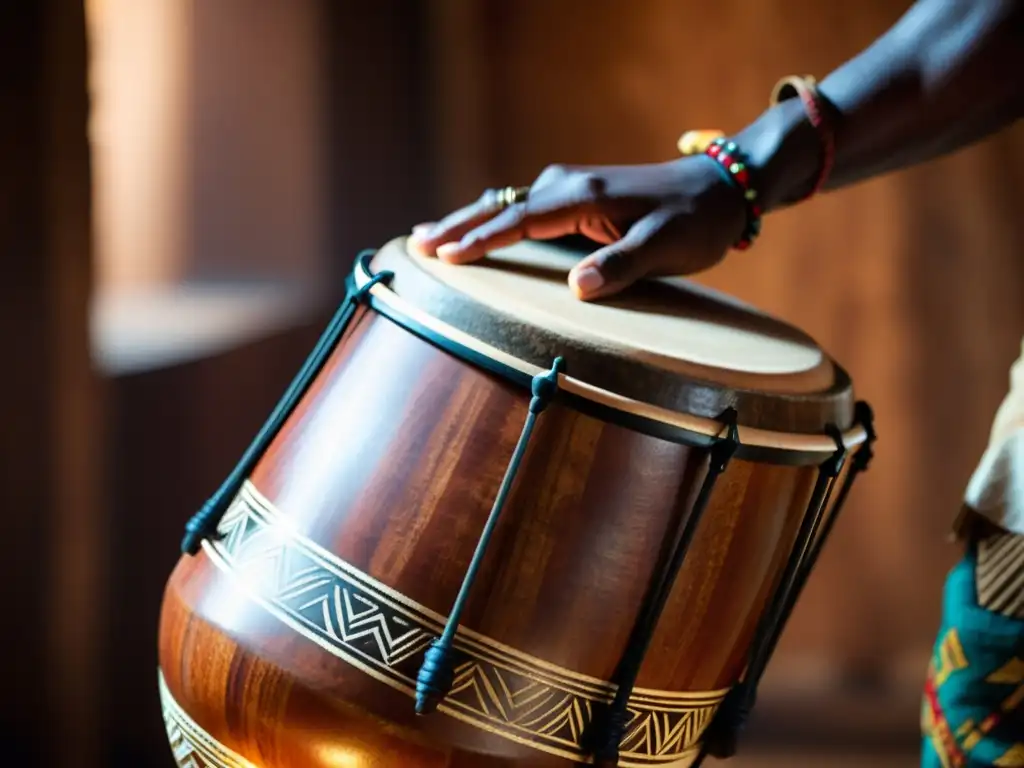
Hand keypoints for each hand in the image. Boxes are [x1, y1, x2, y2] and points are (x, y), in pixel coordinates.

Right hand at [409, 156, 746, 300]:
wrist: (721, 187)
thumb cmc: (695, 221)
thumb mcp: (667, 246)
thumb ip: (622, 264)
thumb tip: (578, 287)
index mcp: (585, 196)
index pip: (521, 220)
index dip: (484, 240)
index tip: (448, 256)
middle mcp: (569, 185)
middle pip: (501, 205)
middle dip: (459, 225)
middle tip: (418, 243)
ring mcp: (571, 187)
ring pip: (507, 203)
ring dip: (469, 219)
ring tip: (430, 236)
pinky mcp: (576, 197)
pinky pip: (523, 205)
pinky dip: (493, 217)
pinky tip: (478, 227)